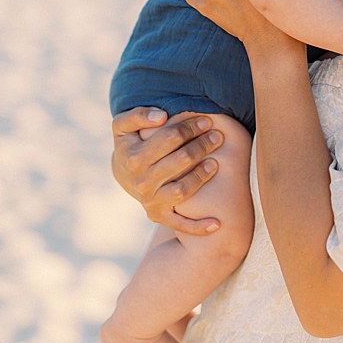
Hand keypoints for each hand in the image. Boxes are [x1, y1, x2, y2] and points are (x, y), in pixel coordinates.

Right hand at [111, 108, 222, 234]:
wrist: (124, 174)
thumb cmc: (132, 143)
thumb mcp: (124, 126)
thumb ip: (138, 115)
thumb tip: (161, 116)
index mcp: (134, 158)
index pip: (169, 138)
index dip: (189, 127)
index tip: (207, 120)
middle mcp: (142, 182)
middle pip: (179, 161)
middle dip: (201, 146)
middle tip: (218, 136)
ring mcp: (151, 200)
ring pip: (183, 190)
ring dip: (202, 176)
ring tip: (216, 162)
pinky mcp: (159, 216)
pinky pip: (180, 224)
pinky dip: (198, 227)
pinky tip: (218, 224)